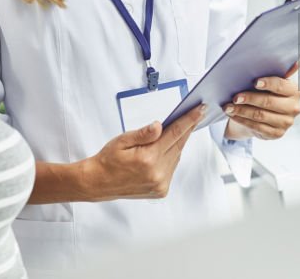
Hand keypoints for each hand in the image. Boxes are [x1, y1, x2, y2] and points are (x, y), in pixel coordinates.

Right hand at [84, 104, 205, 199]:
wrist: (99, 183)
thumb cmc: (108, 160)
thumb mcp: (122, 140)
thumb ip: (143, 133)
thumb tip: (159, 125)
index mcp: (148, 158)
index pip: (175, 134)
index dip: (189, 120)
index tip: (200, 110)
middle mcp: (157, 173)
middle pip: (178, 144)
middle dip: (186, 129)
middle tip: (194, 114)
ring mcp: (160, 183)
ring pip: (177, 156)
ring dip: (177, 143)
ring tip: (175, 132)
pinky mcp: (161, 190)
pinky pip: (172, 167)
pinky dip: (171, 157)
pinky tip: (164, 150)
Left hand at [223, 62, 299, 139]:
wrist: (265, 112)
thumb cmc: (266, 90)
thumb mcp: (271, 79)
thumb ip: (277, 70)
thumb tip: (293, 60)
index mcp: (296, 90)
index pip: (282, 85)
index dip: (268, 83)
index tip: (254, 82)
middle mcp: (294, 107)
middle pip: (269, 102)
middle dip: (249, 99)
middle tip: (234, 97)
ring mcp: (287, 122)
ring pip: (260, 116)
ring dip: (242, 111)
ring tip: (228, 107)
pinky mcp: (277, 133)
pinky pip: (257, 127)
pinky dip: (242, 120)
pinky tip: (233, 115)